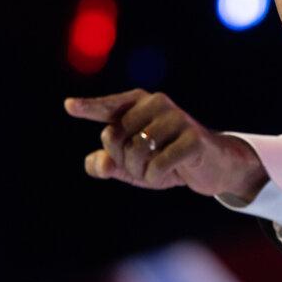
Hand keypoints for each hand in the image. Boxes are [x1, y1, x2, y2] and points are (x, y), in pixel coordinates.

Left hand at [64, 89, 268, 199]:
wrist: (212, 166)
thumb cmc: (168, 160)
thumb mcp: (134, 166)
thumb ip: (109, 164)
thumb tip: (96, 164)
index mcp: (139, 104)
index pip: (109, 107)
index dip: (89, 108)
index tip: (69, 106)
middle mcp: (156, 103)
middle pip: (112, 137)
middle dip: (122, 161)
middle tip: (144, 166)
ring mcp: (176, 118)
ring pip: (134, 153)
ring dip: (141, 172)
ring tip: (158, 169)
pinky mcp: (193, 137)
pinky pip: (157, 165)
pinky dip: (157, 177)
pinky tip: (173, 173)